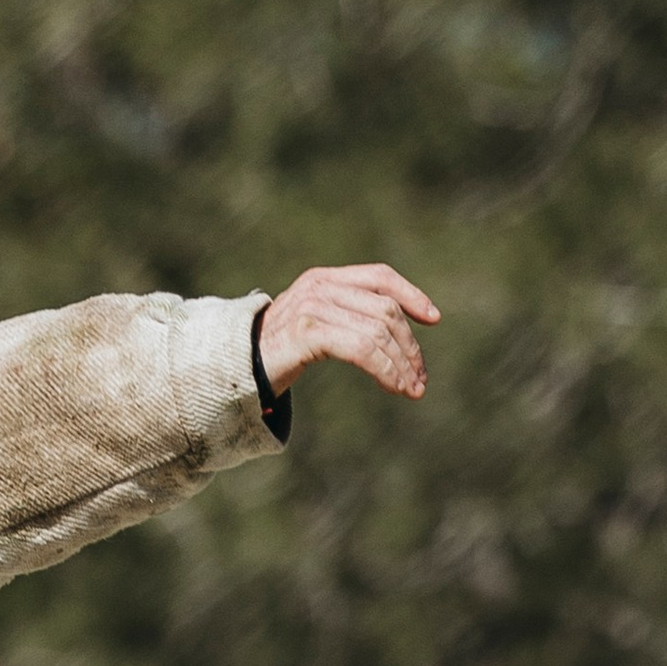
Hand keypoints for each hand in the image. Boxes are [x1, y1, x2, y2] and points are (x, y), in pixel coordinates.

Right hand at [255, 261, 439, 401]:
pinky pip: (361, 349)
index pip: (379, 276)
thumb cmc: (277, 353)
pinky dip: (385, 369)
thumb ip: (345, 318)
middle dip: (409, 346)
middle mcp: (319, 287)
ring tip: (412, 389)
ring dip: (402, 364)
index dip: (411, 294)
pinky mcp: (308, 333)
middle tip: (420, 378)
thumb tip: (393, 334)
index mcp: (324, 279)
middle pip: (385, 309)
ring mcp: (312, 308)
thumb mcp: (314, 325)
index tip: (433, 318)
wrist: (233, 368)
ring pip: (378, 332)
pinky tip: (394, 386)